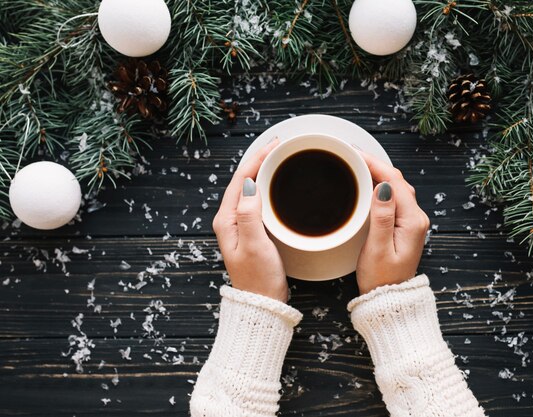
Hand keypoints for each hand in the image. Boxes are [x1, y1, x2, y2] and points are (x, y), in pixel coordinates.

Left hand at [212, 138, 287, 301]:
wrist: (262, 303)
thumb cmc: (258, 278)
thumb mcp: (254, 245)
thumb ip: (250, 214)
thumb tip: (249, 184)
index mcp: (227, 219)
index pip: (240, 179)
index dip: (257, 158)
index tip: (276, 145)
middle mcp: (230, 219)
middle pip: (244, 180)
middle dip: (261, 159)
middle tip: (281, 145)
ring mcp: (240, 225)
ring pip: (251, 188)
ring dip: (264, 171)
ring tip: (281, 157)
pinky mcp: (252, 231)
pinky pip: (258, 200)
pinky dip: (269, 186)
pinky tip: (280, 184)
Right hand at [356, 152, 429, 294]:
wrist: (389, 300)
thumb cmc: (381, 279)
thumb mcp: (378, 249)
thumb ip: (382, 217)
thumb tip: (384, 187)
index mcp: (412, 221)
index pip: (394, 181)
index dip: (374, 163)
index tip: (354, 153)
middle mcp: (415, 217)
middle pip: (396, 180)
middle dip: (375, 163)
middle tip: (350, 153)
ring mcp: (411, 221)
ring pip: (395, 187)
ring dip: (377, 172)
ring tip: (355, 163)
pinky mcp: (403, 225)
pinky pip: (393, 197)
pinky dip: (379, 185)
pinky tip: (366, 182)